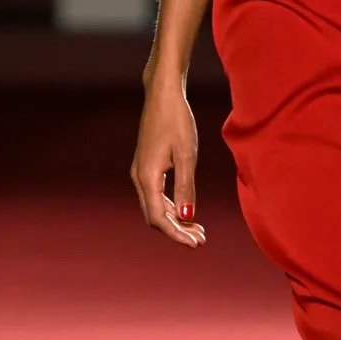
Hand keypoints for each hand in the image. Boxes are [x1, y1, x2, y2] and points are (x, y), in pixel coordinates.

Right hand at [130, 75, 207, 246]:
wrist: (162, 95)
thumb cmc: (177, 120)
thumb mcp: (187, 155)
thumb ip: (186, 187)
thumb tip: (187, 216)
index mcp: (147, 177)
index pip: (159, 218)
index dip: (177, 234)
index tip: (196, 244)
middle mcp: (139, 177)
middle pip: (154, 216)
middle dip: (177, 230)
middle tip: (201, 239)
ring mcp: (140, 172)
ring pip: (154, 207)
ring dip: (174, 220)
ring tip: (198, 229)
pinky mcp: (146, 166)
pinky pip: (155, 195)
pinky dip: (170, 206)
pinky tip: (186, 209)